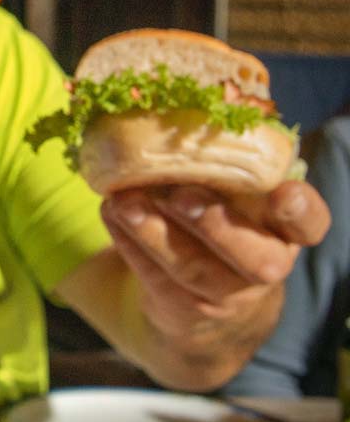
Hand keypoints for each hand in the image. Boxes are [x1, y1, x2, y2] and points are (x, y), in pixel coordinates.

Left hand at [98, 180, 328, 377]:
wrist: (208, 301)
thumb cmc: (223, 225)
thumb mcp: (237, 201)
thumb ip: (226, 169)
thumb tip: (187, 114)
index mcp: (285, 231)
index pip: (309, 224)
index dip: (301, 211)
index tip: (283, 192)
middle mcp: (265, 265)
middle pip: (254, 258)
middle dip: (215, 225)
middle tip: (182, 196)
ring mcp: (226, 293)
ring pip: (193, 268)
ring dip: (154, 232)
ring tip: (124, 202)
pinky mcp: (185, 307)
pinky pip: (156, 277)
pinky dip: (129, 244)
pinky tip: (112, 213)